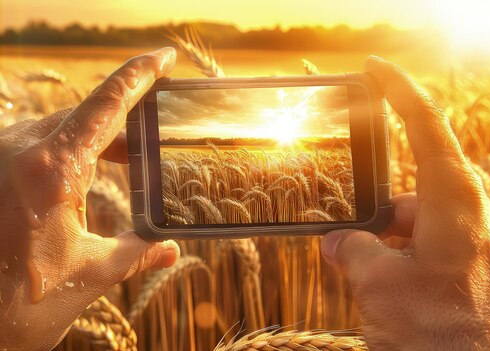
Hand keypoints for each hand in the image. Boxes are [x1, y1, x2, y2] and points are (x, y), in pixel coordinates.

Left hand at [0, 48, 180, 350]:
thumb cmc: (16, 302)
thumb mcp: (89, 275)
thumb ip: (136, 253)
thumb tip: (170, 250)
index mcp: (52, 169)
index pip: (107, 103)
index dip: (140, 74)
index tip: (164, 57)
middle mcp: (18, 151)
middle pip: (84, 114)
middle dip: (124, 119)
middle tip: (155, 131)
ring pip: (57, 128)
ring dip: (93, 139)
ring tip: (125, 158)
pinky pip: (34, 145)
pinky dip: (66, 152)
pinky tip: (80, 177)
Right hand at [321, 57, 489, 349]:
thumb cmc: (441, 336)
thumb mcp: (379, 288)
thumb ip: (353, 252)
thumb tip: (336, 242)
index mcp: (458, 201)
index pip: (427, 126)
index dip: (398, 92)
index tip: (375, 70)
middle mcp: (486, 214)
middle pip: (423, 189)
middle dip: (384, 213)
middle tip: (352, 242)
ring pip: (436, 223)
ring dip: (402, 242)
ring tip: (377, 281)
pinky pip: (457, 247)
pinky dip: (425, 258)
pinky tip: (408, 293)